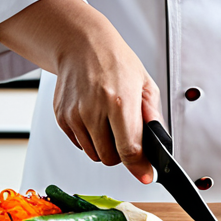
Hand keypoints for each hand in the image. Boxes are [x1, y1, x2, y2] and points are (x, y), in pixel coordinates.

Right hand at [0, 0, 162, 183]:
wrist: (82, 44)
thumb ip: (153, 117)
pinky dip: (90, 139)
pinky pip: (80, 144)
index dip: (139, 167)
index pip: (129, 149)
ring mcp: (74, 115)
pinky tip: (94, 118)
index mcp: (119, 101)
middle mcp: (93, 110)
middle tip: (127, 138)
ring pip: (94, 155)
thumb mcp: (145, 84)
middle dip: (122, 155)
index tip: (146, 175)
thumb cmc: (116, 61)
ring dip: (105, 147)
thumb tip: (158, 145)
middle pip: (110, 158)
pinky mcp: (61, 118)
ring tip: (109, 123)